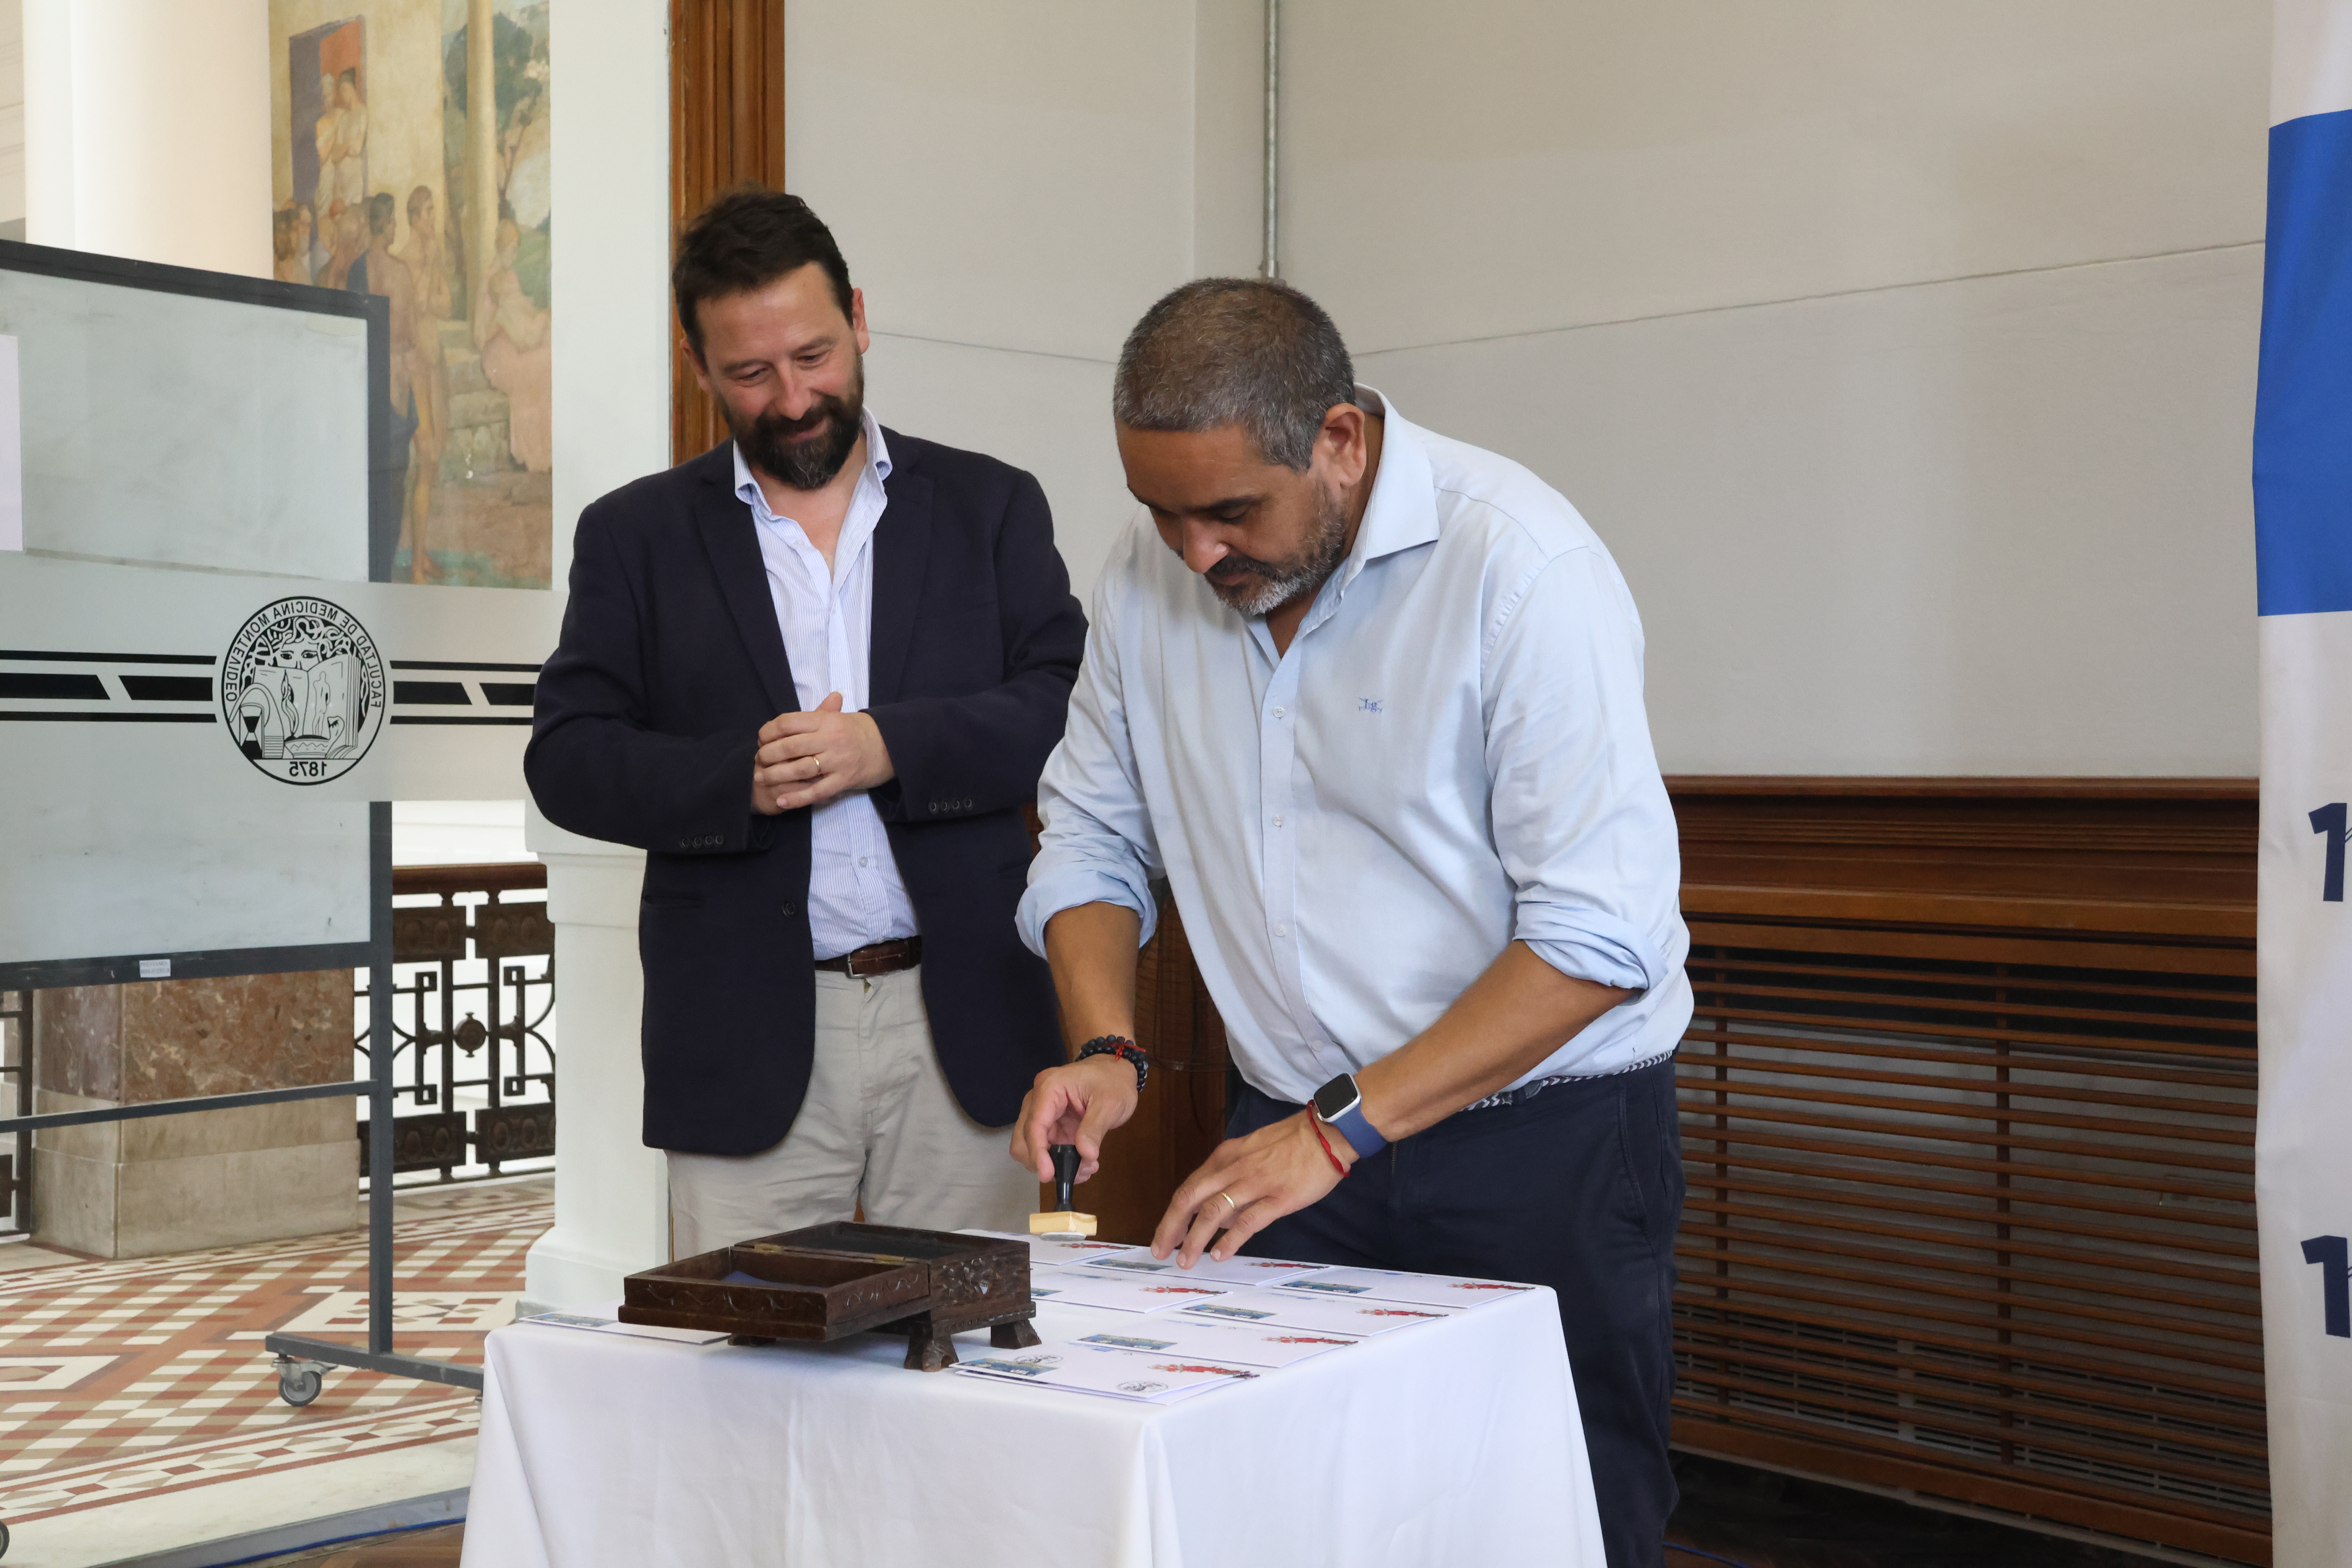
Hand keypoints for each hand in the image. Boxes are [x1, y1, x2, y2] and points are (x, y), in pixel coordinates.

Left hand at [751, 693, 894, 814]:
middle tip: (758, 760)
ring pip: (801, 769)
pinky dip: (798, 798)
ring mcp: (838, 761)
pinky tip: (782, 801)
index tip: (761, 738)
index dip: (769, 731)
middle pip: (790, 746)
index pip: (789, 723)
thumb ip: (810, 718)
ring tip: (761, 778)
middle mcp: (831, 739)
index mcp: (826, 720)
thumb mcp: (837, 717)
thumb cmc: (858, 732)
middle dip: (768, 754)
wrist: (890, 746)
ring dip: (777, 775)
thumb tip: (780, 725)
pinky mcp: (844, 780)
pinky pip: (817, 791)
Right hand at [1008, 1055, 1140, 1184]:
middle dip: (1042, 1161)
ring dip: (1052, 1164)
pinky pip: (1047, 1149)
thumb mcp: (1110, 1103)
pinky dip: (1060, 1161)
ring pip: (1032, 1147)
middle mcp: (1039, 1100)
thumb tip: (1085, 1155)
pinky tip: (1084, 1163)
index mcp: (1049, 1088)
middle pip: (1023, 1139)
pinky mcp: (1051, 1124)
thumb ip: (1094, 1129)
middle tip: (1071, 1173)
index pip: (1034, 1125)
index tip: (1048, 1175)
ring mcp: (1043, 1113)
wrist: (1117, 1071)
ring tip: (1084, 1168)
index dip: (1038, 1153)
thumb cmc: (1114, 1081)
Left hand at [1153, 1112, 1352, 1267]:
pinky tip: (1219, 1255)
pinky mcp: (1277, 1198)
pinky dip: (1229, 1240)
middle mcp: (1233, 1169)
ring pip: (1213, 1212)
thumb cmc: (1291, 1143)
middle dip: (1171, 1227)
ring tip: (1185, 1260)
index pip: (1189, 1187)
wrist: (1325, 1133)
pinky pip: (1247, 1222)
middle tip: (1160, 1251)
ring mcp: (1255, 1183)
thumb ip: (1231, 1179)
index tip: (1163, 1234)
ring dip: (1195, 1239)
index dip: (1172, 1214)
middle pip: (1190, 1199)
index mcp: (1225, 1157)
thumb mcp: (1251, 1152)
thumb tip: (1219, 1214)